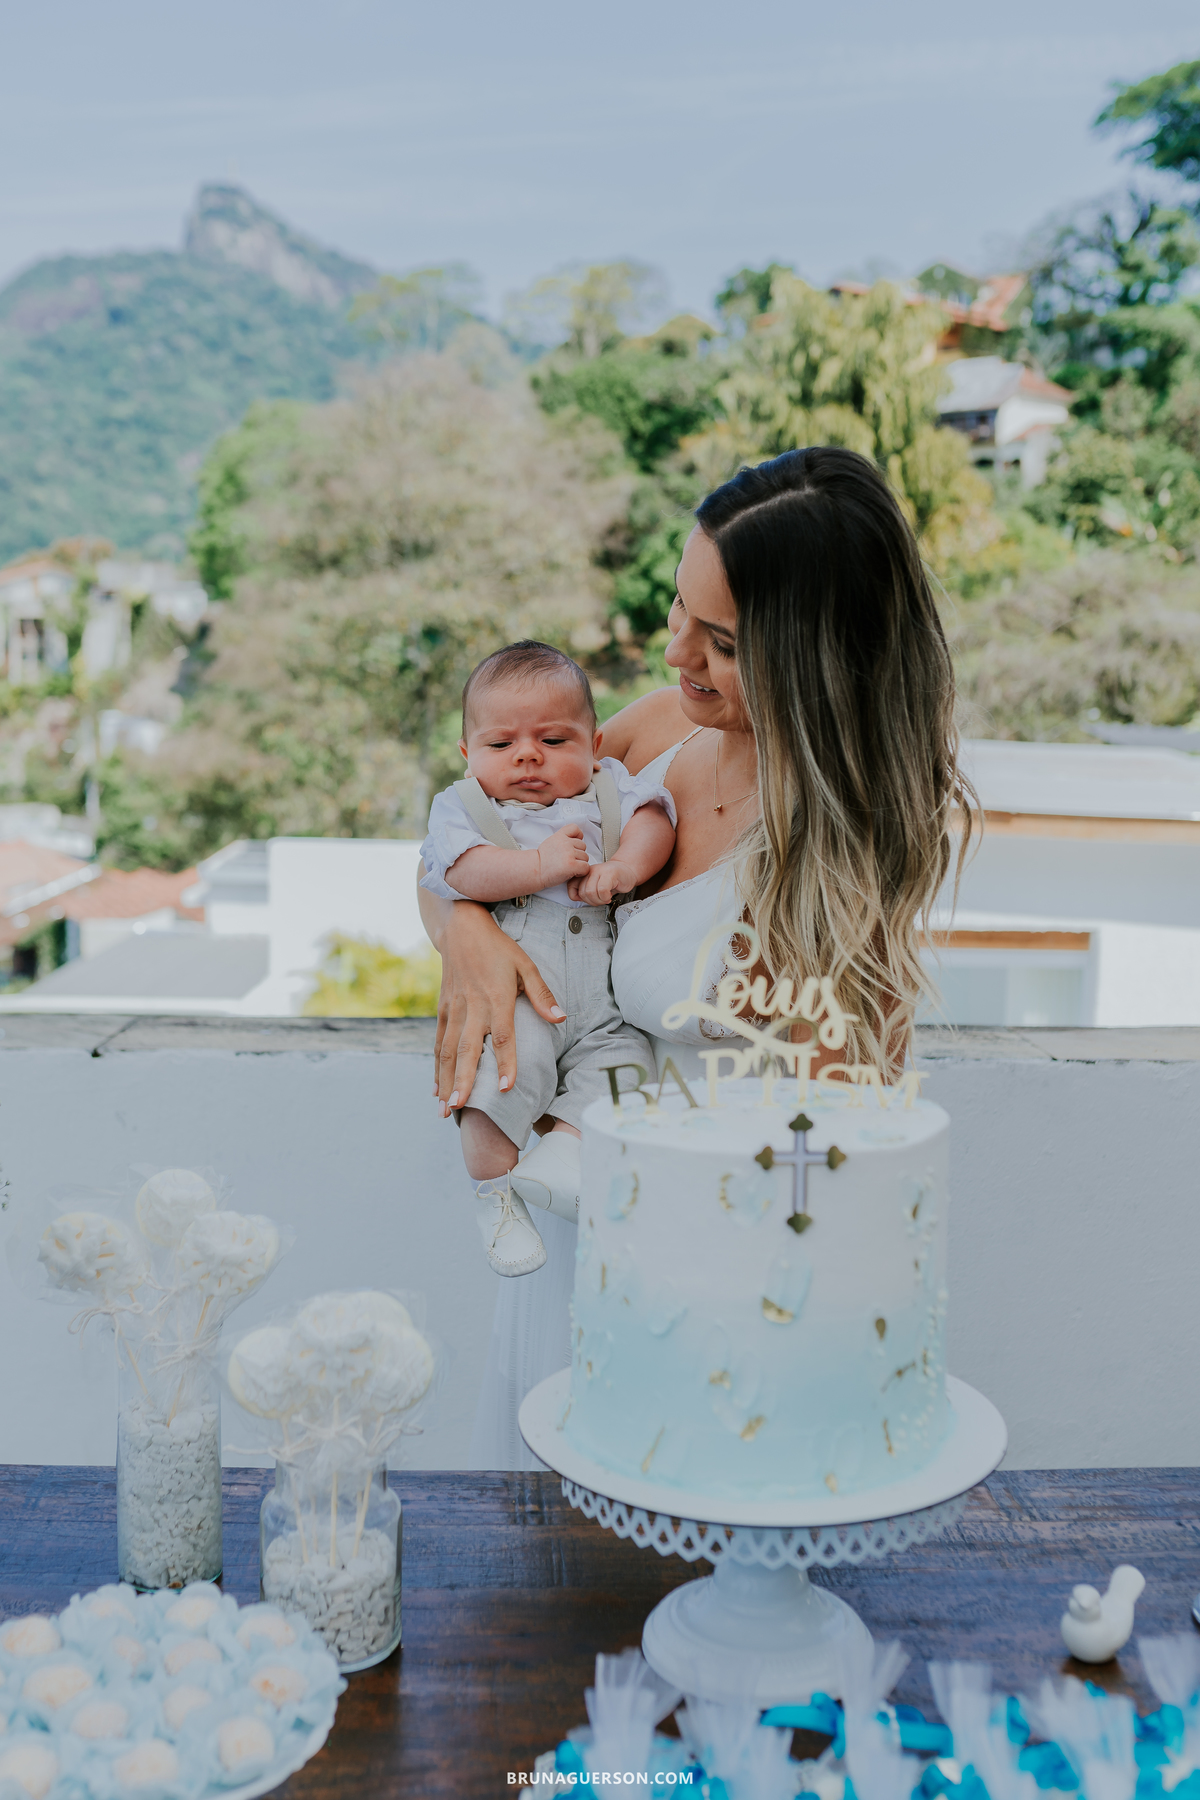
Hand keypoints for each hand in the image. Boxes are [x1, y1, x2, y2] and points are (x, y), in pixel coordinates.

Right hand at [434, 902, 564, 1113]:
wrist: (461, 929)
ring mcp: (454, 1010)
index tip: (507, 1088)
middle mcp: (472, 1007)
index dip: (505, 1063)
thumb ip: (542, 994)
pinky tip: (437, 1090)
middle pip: (467, 1050)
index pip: (502, 1036)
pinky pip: (438, 1043)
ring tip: (446, 1109)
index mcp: (496, 998)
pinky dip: (436, 1068)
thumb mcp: (526, 964)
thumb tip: (561, 1019)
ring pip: (448, 1051)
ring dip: (446, 1081)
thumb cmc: (499, 949)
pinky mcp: (442, 1010)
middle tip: (461, 1108)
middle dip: (464, 1081)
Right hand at [535, 824, 591, 888]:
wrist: (535, 871)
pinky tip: (572, 872)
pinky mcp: (572, 865)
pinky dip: (581, 872)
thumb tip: (576, 839)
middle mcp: (565, 843)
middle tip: (567, 860)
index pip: (575, 828)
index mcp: (560, 836)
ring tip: (567, 867)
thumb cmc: (542, 861)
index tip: (573, 844)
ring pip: (585, 857)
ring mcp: (569, 853)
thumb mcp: (551, 842)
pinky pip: (586, 867)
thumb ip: (563, 838)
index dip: (578, 836)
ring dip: (580, 863)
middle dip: (578, 854)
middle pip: (583, 846)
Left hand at [567, 859, 634, 904]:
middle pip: (583, 892)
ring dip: (600, 900)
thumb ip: (585, 891)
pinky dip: (606, 897)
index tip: (589, 899)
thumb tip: (577, 899)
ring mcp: (599, 871)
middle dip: (592, 901)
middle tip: (600, 900)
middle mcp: (590, 871)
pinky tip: (609, 895)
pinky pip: (602, 890)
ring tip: (605, 898)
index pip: (571, 887)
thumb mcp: (595, 886)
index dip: (578, 897)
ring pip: (591, 892)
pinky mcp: (610, 873)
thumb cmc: (612, 880)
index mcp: (584, 873)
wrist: (627, 871)